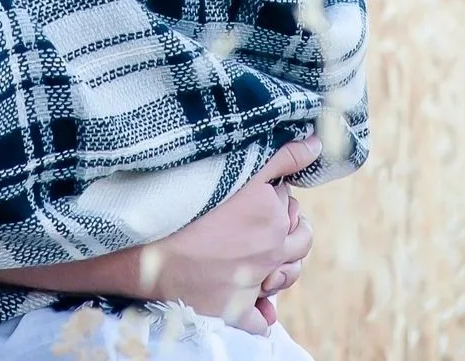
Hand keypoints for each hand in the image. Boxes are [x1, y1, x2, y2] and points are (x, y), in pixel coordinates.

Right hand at [137, 136, 317, 333]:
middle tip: (270, 225)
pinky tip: (255, 303)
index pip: (290, 205)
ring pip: (286, 279)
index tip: (261, 195)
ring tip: (266, 256)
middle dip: (291, 231)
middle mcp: (269, 252)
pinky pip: (259, 319)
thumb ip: (281, 158)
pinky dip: (260, 314)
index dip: (277, 198)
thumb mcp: (239, 171)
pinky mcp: (235, 310)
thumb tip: (317, 144)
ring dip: (282, 268)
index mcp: (272, 218)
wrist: (147, 248)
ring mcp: (253, 283)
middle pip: (299, 243)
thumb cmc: (186, 203)